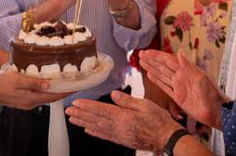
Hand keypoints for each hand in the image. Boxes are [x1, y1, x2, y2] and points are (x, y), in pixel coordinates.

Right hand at [0, 72, 68, 109]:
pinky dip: (45, 93)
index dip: (64, 92)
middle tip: (71, 85)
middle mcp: (31, 103)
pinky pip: (38, 98)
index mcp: (31, 98)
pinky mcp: (23, 102)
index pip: (53, 97)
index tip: (74, 89)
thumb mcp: (19, 80)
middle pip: (51, 98)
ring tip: (61, 85)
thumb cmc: (2, 84)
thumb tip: (48, 85)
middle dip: (61, 92)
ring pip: (44, 98)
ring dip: (53, 92)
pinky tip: (46, 86)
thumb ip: (34, 82)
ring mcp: (27, 104)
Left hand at [66, 91, 183, 152]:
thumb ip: (128, 101)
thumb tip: (114, 94)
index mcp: (124, 117)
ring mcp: (119, 135)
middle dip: (81, 114)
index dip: (87, 106)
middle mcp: (119, 127)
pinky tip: (88, 130)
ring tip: (73, 119)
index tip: (76, 103)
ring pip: (97, 128)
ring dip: (84, 123)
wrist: (166, 138)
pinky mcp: (122, 140)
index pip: (101, 110)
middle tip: (69, 110)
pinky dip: (95, 132)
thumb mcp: (146, 105)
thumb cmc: (159, 120)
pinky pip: (105, 136)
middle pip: (96, 119)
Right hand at [140, 49, 223, 127]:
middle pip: (163, 66)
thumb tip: (179, 52)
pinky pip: (164, 86)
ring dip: (152, 68)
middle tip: (140, 53)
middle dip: (152, 60)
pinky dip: (157, 80)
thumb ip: (188, 65)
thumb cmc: (212, 94)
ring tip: (142, 62)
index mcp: (186, 70)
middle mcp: (181, 77)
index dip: (158, 56)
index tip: (147, 52)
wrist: (216, 112)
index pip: (168, 60)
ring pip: (161, 75)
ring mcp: (178, 86)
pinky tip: (150, 75)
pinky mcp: (177, 97)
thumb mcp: (202, 78)